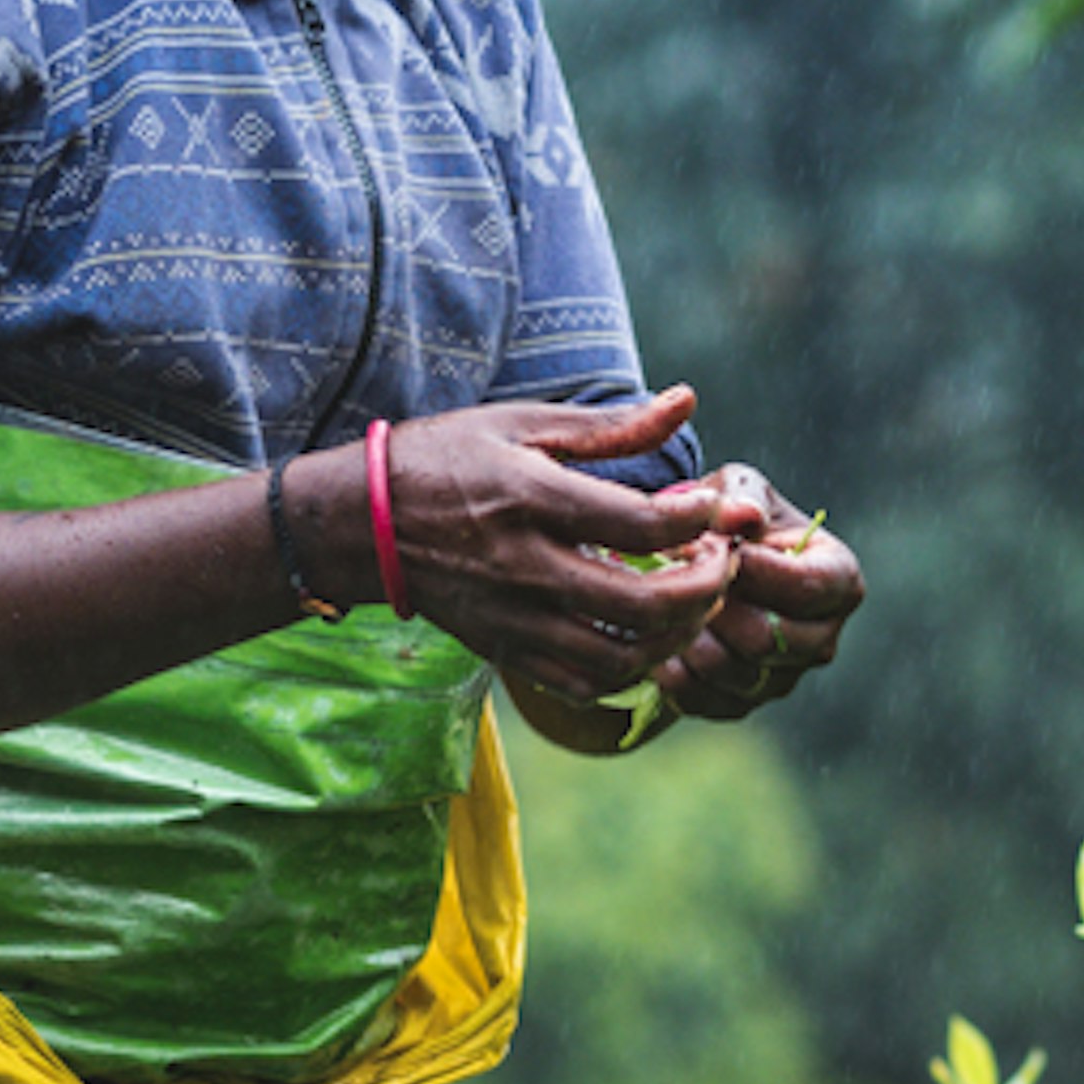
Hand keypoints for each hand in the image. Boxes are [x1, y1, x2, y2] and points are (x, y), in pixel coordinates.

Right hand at [370, 388, 736, 714]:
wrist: (364, 522)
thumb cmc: (445, 458)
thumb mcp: (524, 424)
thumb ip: (612, 425)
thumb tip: (687, 400)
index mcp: (532, 499)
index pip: (642, 523)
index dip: (697, 517)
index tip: (710, 508)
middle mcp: (526, 567)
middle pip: (645, 603)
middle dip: (705, 588)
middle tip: (720, 563)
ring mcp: (513, 618)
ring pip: (621, 656)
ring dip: (675, 636)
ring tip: (689, 603)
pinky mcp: (503, 649)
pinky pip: (582, 683)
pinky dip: (627, 670)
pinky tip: (641, 636)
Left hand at [649, 463, 862, 722]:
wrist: (701, 562)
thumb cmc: (731, 517)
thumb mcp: (740, 488)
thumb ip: (742, 496)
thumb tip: (746, 516)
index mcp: (839, 580)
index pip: (809, 587)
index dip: (756, 569)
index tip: (716, 548)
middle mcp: (822, 638)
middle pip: (767, 640)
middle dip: (715, 605)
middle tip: (681, 577)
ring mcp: (783, 678)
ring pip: (727, 671)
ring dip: (686, 633)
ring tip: (667, 600)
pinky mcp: (741, 704)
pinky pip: (699, 698)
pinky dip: (669, 667)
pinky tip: (659, 634)